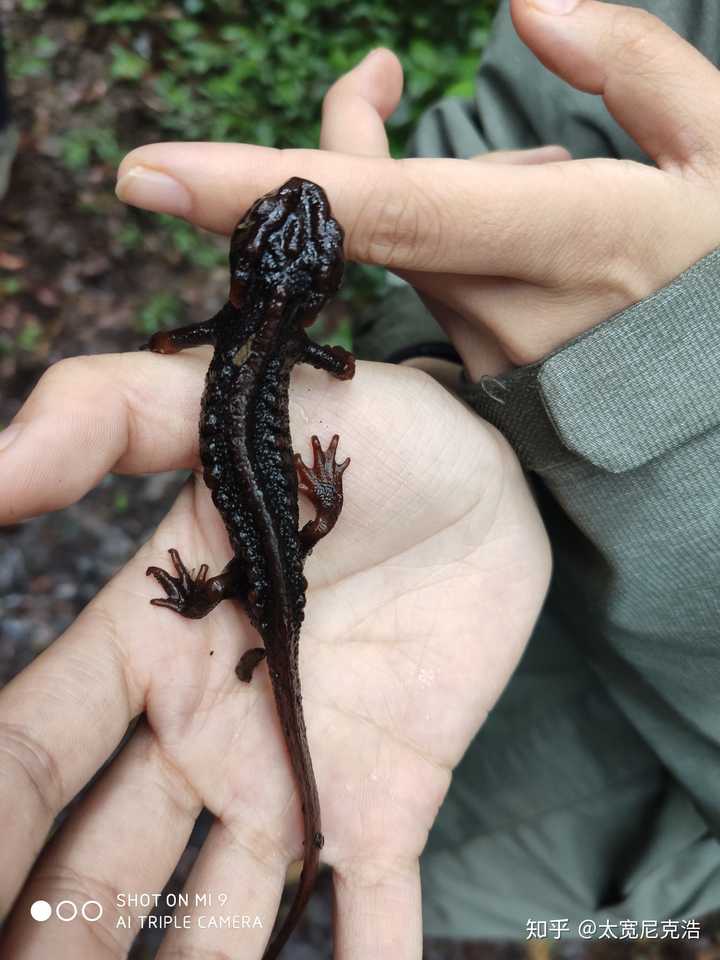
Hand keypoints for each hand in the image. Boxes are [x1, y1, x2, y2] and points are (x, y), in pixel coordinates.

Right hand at [0, 349, 548, 956]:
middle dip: (53, 941)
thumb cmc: (359, 428)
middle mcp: (208, 734)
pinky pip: (367, 915)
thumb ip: (104, 419)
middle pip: (101, 869)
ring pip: (214, 920)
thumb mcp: (225, 408)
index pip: (30, 758)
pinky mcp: (390, 800)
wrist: (487, 474)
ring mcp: (299, 778)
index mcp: (154, 651)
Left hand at [116, 0, 719, 380]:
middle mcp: (507, 306)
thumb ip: (634, 66)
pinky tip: (511, 225)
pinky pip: (419, 273)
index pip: (386, 215)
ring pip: (392, 239)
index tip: (148, 177)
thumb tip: (528, 2)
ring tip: (514, 172)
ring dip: (408, 184)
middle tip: (373, 71)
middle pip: (364, 211)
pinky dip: (432, 229)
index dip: (264, 195)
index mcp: (571, 240)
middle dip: (340, 139)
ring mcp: (483, 345)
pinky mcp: (476, 361)